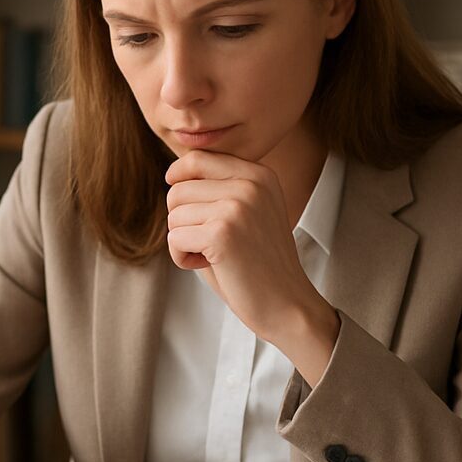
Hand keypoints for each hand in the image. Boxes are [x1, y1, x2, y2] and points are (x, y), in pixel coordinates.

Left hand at [165, 150, 339, 363]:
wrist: (288, 303)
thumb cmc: (258, 263)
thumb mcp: (247, 213)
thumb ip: (219, 190)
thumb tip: (173, 174)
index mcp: (259, 175)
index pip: (198, 158)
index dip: (178, 176)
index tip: (173, 189)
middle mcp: (250, 184)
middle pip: (178, 190)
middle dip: (181, 220)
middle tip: (206, 243)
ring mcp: (237, 207)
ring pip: (173, 216)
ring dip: (183, 242)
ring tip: (212, 256)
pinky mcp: (222, 234)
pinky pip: (174, 239)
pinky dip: (182, 258)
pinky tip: (209, 266)